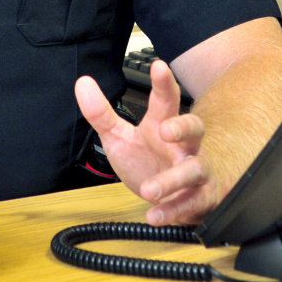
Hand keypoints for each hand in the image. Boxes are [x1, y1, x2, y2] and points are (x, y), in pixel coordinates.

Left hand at [74, 60, 220, 225]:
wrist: (175, 195)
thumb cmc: (148, 160)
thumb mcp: (119, 136)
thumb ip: (101, 113)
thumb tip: (83, 83)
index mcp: (164, 125)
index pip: (167, 99)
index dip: (164, 82)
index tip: (159, 66)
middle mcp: (185, 146)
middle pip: (195, 128)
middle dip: (183, 127)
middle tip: (165, 130)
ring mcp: (194, 171)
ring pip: (195, 169)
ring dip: (173, 179)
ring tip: (150, 189)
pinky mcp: (199, 199)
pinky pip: (191, 203)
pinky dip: (172, 210)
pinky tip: (154, 215)